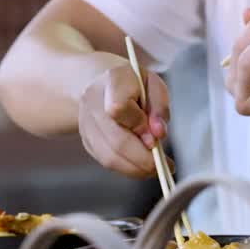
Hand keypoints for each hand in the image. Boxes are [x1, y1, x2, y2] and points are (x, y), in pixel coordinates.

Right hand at [78, 56, 170, 177]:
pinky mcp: (86, 141)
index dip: (139, 126)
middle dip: (143, 158)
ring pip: (110, 157)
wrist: (104, 84)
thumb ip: (160, 107)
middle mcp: (92, 102)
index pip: (119, 108)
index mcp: (112, 80)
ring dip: (137, 168)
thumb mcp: (154, 84)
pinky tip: (141, 166)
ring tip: (156, 168)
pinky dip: (127, 168)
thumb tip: (158, 134)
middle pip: (116, 140)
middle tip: (164, 164)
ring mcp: (85, 123)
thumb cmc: (135, 84)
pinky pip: (107, 162)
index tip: (157, 136)